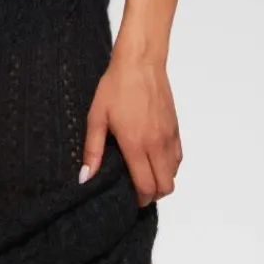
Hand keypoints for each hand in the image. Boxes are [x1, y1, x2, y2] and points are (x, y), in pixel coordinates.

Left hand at [78, 49, 180, 206]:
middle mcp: (157, 144)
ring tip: (144, 175)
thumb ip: (93, 151)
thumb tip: (86, 178)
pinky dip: (169, 166)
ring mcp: (169, 136)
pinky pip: (178, 158)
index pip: (146, 186)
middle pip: (165, 186)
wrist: (140, 63)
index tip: (130, 200)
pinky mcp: (176, 128)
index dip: (140, 200)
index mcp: (136, 144)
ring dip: (162, 180)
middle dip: (152, 195)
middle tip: (137, 191)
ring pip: (174, 174)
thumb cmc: (115, 88)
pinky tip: (154, 160)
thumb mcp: (96, 118)